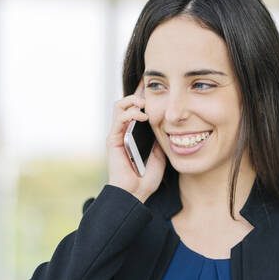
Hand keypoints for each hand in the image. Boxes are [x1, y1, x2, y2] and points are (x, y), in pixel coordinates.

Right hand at [105, 79, 165, 202]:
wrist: (135, 194)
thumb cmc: (146, 178)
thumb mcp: (160, 154)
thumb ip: (159, 139)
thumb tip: (165, 124)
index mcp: (134, 133)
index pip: (137, 108)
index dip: (143, 95)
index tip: (155, 85)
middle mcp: (124, 131)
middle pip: (126, 103)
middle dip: (138, 94)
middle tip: (151, 93)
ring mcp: (117, 134)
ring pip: (119, 106)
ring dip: (132, 100)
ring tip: (145, 103)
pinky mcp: (113, 139)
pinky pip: (119, 119)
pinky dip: (131, 113)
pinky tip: (143, 116)